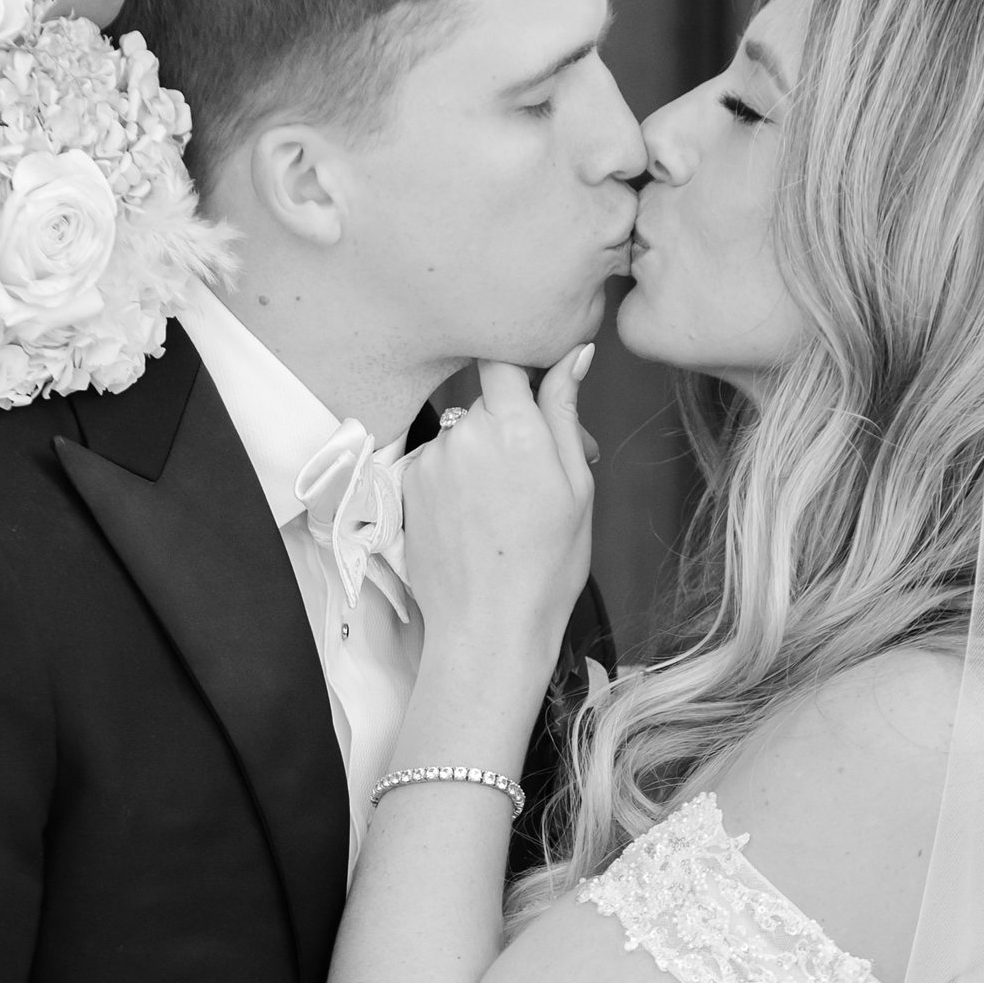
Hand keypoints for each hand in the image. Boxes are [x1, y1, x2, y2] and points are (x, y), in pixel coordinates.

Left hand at [401, 352, 594, 694]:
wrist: (488, 628)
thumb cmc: (546, 565)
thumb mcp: (575, 487)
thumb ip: (565, 412)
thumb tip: (575, 354)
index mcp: (513, 427)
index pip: (503, 358)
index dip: (520, 366)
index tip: (537, 390)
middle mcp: (464, 433)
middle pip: (487, 400)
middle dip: (514, 423)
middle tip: (542, 472)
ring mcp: (431, 460)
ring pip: (464, 434)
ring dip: (484, 454)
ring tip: (509, 508)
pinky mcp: (408, 485)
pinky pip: (439, 463)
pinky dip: (458, 479)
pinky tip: (477, 520)